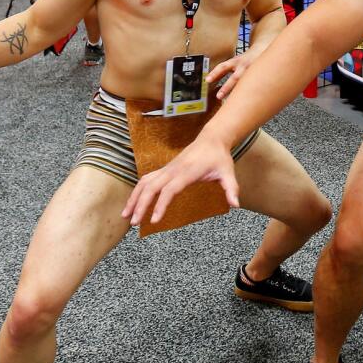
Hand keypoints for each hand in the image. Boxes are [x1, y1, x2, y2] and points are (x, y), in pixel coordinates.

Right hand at [121, 135, 239, 226]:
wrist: (211, 139)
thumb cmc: (219, 158)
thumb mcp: (228, 173)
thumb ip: (231, 188)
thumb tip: (235, 204)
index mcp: (186, 172)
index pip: (169, 190)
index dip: (160, 205)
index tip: (154, 220)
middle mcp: (173, 170)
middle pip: (150, 187)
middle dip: (140, 205)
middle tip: (134, 223)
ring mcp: (167, 169)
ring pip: (144, 182)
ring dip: (134, 198)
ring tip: (126, 215)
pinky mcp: (164, 169)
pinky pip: (146, 179)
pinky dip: (137, 191)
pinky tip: (133, 203)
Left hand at [208, 51, 255, 99]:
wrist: (262, 49)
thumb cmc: (246, 59)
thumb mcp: (235, 61)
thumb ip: (225, 70)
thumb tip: (210, 80)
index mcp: (235, 61)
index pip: (223, 67)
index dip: (215, 73)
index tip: (207, 80)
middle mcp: (243, 66)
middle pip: (234, 78)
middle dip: (226, 88)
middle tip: (218, 96)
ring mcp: (252, 72)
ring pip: (245, 83)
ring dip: (239, 93)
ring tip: (233, 102)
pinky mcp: (259, 77)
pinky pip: (253, 86)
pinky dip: (249, 93)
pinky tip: (247, 100)